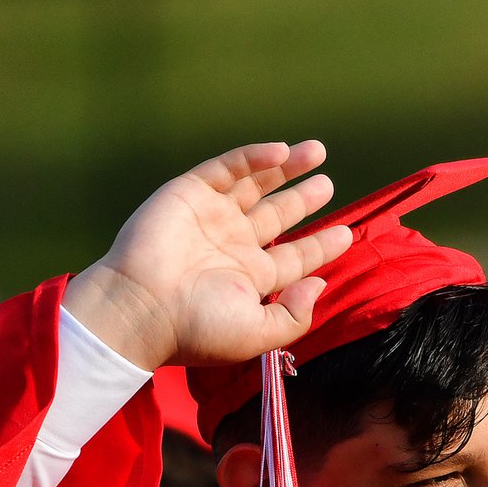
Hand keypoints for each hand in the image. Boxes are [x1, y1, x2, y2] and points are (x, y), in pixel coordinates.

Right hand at [63, 140, 352, 370]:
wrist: (141, 308)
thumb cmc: (198, 328)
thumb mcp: (258, 334)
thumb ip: (295, 315)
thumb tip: (319, 284)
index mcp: (250, 278)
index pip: (294, 257)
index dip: (320, 245)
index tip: (346, 234)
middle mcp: (233, 244)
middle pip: (278, 215)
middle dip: (303, 198)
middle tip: (328, 184)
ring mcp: (212, 216)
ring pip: (256, 185)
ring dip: (287, 169)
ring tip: (317, 152)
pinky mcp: (190, 193)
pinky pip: (228, 168)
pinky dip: (254, 157)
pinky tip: (282, 152)